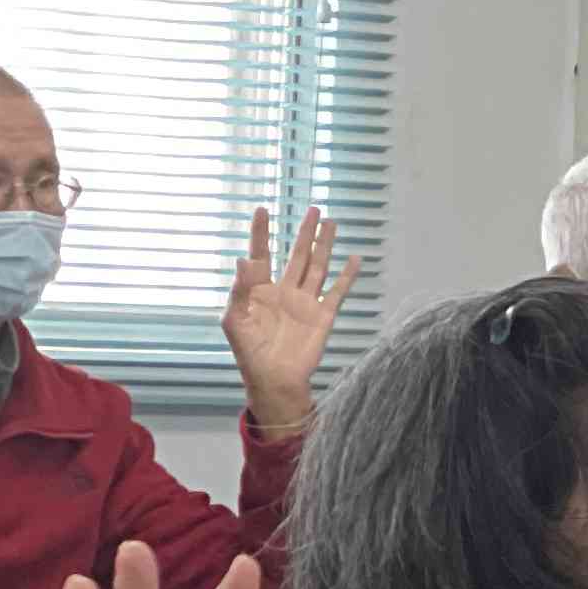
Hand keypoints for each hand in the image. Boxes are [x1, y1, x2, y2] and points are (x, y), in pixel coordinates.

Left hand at [220, 207, 356, 432]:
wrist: (275, 379)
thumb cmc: (249, 352)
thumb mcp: (234, 320)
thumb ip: (239, 290)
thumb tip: (244, 259)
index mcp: (259, 290)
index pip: (261, 254)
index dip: (261, 232)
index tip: (262, 209)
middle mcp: (284, 290)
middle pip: (297, 254)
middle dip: (304, 232)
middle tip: (314, 209)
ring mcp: (305, 302)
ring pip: (317, 266)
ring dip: (325, 245)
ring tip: (331, 224)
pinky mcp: (323, 316)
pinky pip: (337, 291)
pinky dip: (346, 275)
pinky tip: (353, 259)